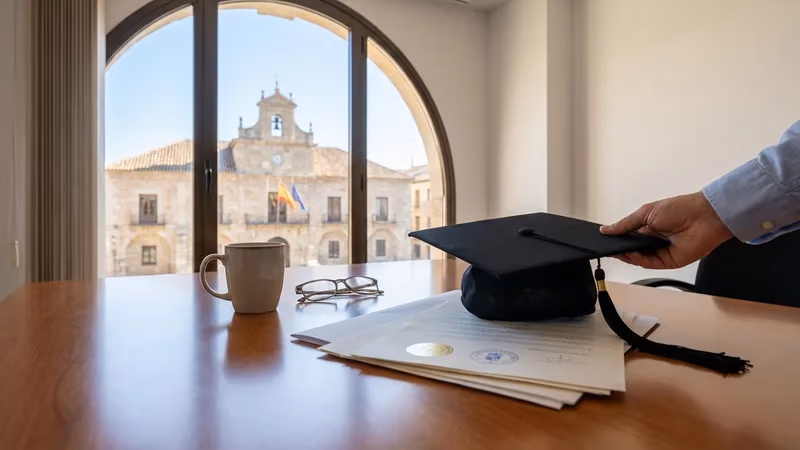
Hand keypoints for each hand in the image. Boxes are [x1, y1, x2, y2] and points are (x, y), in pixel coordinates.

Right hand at [600, 192, 733, 268]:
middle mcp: (654, 241)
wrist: (703, 217)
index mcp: (648, 227)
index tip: (604, 239)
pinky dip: (638, 260)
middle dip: (619, 248)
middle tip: (607, 247)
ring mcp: (661, 252)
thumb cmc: (679, 209)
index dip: (617, 239)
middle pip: (632, 249)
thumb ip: (626, 224)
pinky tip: (631, 254)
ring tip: (617, 250)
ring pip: (639, 258)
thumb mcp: (646, 212)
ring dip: (627, 255)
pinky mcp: (669, 261)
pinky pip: (650, 263)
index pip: (628, 237)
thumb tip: (606, 229)